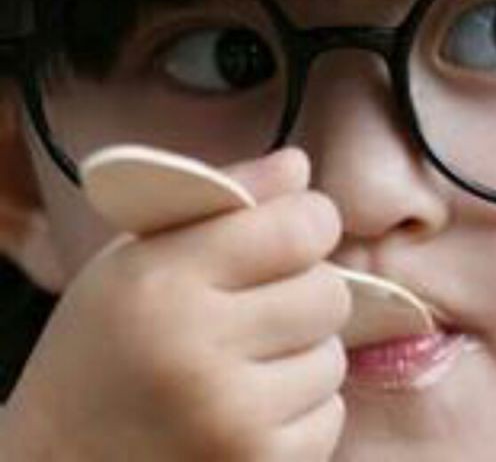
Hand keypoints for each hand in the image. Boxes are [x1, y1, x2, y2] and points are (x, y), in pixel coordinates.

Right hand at [2, 148, 349, 460]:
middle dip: (308, 287)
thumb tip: (299, 164)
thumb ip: (223, 195)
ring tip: (250, 357)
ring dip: (304, 348)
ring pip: (333, 355)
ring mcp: (231, 422)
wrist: (62, 461)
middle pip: (329, 292)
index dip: (313, 219)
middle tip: (265, 299)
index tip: (301, 226)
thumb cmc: (105, 344)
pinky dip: (303, 405)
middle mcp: (198, 353)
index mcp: (165, 282)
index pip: (298, 229)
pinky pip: (330, 415)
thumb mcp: (141, 253)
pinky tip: (252, 404)